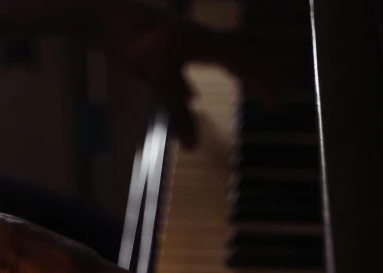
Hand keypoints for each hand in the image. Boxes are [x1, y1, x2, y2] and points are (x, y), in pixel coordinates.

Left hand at [99, 3, 283, 146]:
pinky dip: (200, 82)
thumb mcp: (160, 80)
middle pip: (236, 58)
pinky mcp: (166, 48)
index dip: (261, 86)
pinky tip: (194, 96)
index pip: (242, 66)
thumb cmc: (136, 41)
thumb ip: (179, 114)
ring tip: (247, 88)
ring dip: (233, 74)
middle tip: (273, 94)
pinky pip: (192, 66)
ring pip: (216, 60)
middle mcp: (200, 39)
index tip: (277, 104)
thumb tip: (194, 147)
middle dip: (255, 77)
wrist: (104, 14)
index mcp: (206, 43)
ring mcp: (183, 42)